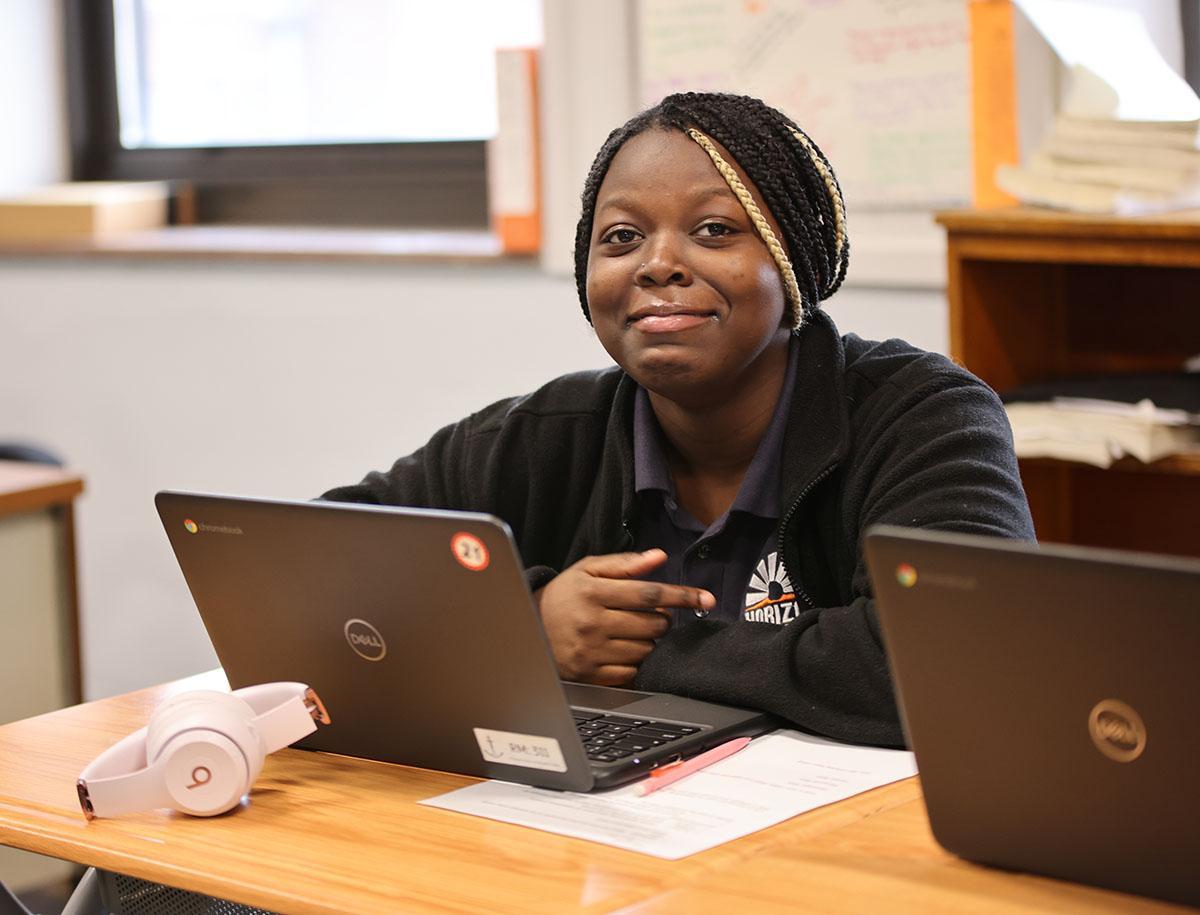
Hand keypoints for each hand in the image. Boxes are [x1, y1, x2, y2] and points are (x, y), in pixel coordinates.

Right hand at [533, 549, 715, 685]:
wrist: (528, 627)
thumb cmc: (565, 595)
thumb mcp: (588, 570)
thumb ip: (625, 564)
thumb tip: (659, 557)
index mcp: (593, 592)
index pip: (649, 593)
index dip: (682, 596)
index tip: (706, 599)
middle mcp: (592, 622)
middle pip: (652, 623)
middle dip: (661, 619)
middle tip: (648, 614)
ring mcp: (591, 651)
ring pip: (646, 648)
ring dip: (649, 640)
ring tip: (630, 631)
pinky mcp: (590, 674)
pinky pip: (632, 671)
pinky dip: (636, 661)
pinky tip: (623, 649)